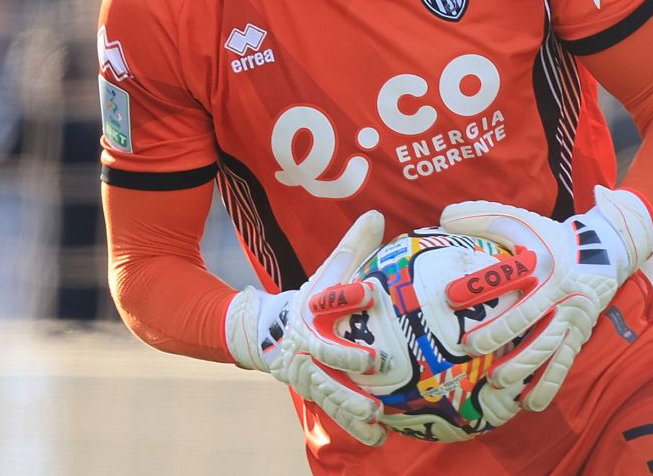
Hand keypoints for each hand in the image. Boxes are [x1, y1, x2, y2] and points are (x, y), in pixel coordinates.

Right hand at [225, 210, 388, 445]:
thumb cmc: (310, 300)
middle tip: (374, 374)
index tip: (368, 295)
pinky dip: (357, 428)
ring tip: (376, 418)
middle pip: (326, 365)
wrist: (272, 334)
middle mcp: (308, 355)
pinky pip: (339, 414)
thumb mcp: (328, 273)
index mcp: (310, 323)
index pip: (326, 319)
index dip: (346, 309)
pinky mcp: (322, 396)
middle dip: (348, 370)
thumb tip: (377, 214)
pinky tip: (379, 438)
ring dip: (352, 408)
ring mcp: (313, 379)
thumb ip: (352, 247)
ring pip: (332, 396)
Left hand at [440, 185, 652, 411]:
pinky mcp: (578, 334)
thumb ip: (483, 217)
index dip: (479, 285)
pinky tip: (529, 404)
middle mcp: (558, 290)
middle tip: (469, 347)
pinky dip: (547, 385)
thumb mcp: (520, 221)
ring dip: (522, 366)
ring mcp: (571, 315)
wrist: (604, 251)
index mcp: (540, 261)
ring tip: (496, 383)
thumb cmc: (550, 237)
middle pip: (527, 315)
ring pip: (546, 345)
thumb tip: (443, 216)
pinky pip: (564, 364)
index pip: (507, 273)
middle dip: (498, 333)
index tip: (450, 297)